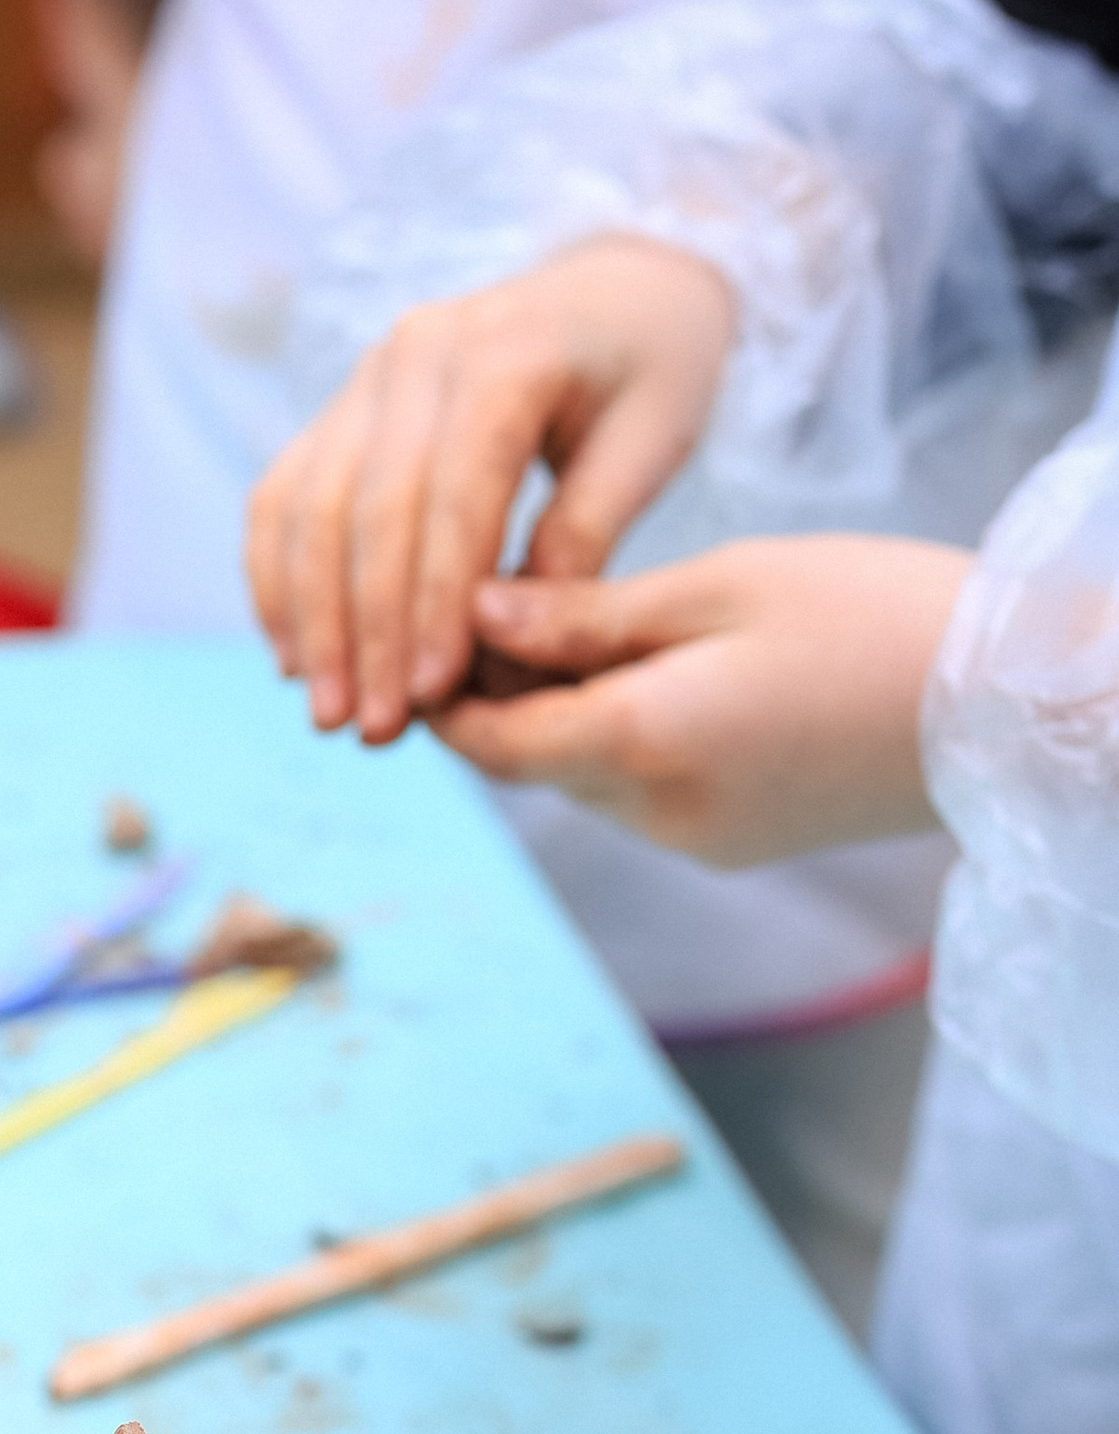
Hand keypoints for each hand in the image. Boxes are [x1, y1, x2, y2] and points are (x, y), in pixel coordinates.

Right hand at [246, 237, 739, 743]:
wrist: (614, 287)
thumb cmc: (650, 368)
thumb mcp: (653, 440)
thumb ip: (584, 531)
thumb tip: (509, 635)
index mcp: (506, 350)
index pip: (454, 492)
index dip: (437, 601)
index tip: (434, 694)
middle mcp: (416, 353)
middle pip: (369, 507)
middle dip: (367, 632)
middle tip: (374, 730)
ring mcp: (365, 378)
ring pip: (308, 507)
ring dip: (311, 622)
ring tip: (328, 715)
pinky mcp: (339, 409)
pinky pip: (282, 497)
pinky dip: (278, 582)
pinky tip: (294, 661)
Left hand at [432, 537, 970, 866]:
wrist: (1000, 708)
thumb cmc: (868, 614)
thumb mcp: (718, 586)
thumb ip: (587, 616)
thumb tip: (476, 618)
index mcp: (640, 742)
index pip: (489, 742)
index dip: (445, 691)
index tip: (433, 622)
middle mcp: (653, 816)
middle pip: (529, 765)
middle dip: (500, 696)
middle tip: (502, 602)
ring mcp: (693, 843)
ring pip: (581, 780)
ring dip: (561, 719)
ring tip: (580, 625)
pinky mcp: (731, 847)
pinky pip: (638, 797)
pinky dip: (620, 741)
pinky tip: (656, 676)